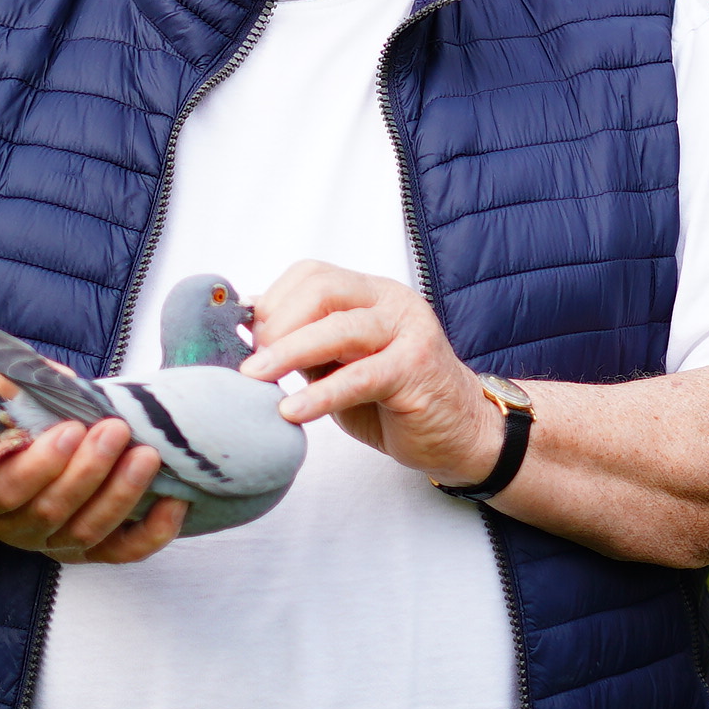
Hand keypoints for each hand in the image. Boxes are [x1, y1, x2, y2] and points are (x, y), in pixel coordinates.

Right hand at [0, 372, 186, 565]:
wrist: (16, 468)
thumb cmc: (14, 429)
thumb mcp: (4, 404)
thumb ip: (15, 389)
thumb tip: (48, 375)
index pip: (4, 490)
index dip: (39, 464)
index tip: (71, 428)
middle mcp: (16, 527)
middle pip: (51, 511)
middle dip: (89, 470)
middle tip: (116, 429)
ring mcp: (54, 544)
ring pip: (88, 531)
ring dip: (121, 494)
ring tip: (146, 455)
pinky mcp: (92, 552)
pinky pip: (123, 551)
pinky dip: (153, 531)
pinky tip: (174, 500)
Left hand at [241, 261, 502, 486]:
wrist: (460, 433)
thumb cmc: (394, 401)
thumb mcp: (340, 366)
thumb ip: (306, 346)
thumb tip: (248, 334)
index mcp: (372, 294)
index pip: (313, 274)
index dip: (274, 303)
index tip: (248, 341)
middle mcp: (392, 302)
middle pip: (323, 290)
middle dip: (278, 324)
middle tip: (252, 363)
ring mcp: (410, 332)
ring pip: (340, 328)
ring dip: (289, 352)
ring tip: (256, 378)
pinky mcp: (418, 369)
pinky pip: (362, 376)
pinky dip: (321, 393)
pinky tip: (292, 411)